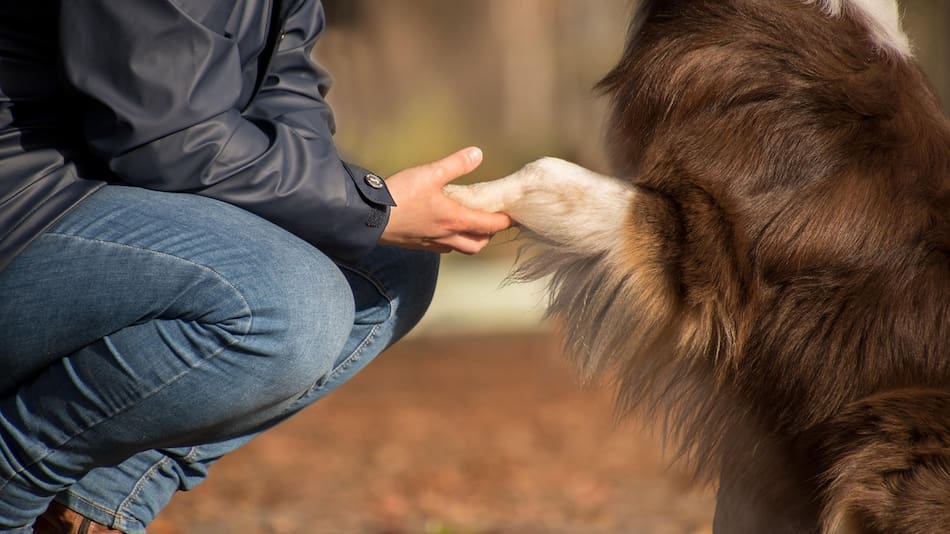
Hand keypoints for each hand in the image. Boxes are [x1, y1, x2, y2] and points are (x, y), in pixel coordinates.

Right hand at [379, 147, 512, 253]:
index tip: (514, 216)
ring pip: (460, 248)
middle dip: (488, 235)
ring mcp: (432, 243)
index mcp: (455, 219)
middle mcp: (447, 236)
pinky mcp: (418, 245)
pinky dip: (451, 240)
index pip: (490, 226)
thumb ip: (455, 164)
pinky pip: (442, 247)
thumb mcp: (429, 173)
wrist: (368, 217)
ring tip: (471, 225)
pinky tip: (444, 228)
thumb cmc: (400, 195)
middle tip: (492, 221)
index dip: (504, 221)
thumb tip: (477, 154)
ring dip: (470, 239)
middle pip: (477, 244)